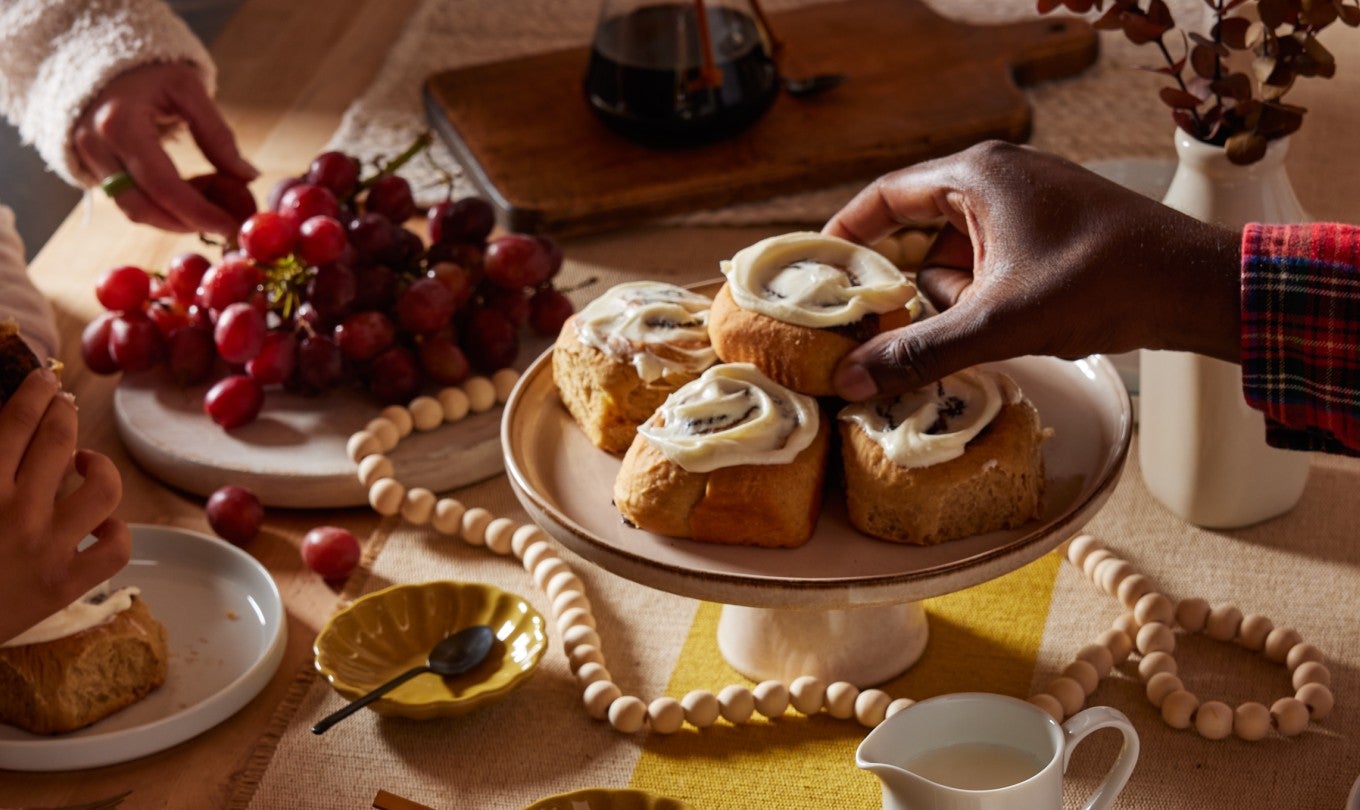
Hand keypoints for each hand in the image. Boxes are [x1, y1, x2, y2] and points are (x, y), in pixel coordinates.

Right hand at [0, 370, 129, 643]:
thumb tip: (4, 441)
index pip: (15, 423)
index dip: (34, 394)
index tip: (45, 380)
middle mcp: (17, 512)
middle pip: (58, 442)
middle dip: (63, 414)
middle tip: (63, 405)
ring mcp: (48, 549)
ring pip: (103, 488)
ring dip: (99, 465)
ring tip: (85, 462)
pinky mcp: (66, 585)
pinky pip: (116, 547)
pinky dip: (115, 530)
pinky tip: (100, 523)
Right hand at [72, 61, 257, 235]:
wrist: (103, 58)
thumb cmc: (151, 71)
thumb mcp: (188, 89)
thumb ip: (217, 135)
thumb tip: (247, 177)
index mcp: (120, 124)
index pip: (162, 186)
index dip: (198, 213)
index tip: (230, 227)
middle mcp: (96, 146)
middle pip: (143, 207)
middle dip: (187, 224)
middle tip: (224, 226)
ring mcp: (87, 158)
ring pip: (133, 210)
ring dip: (175, 219)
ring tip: (210, 206)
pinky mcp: (91, 166)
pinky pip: (128, 200)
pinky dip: (161, 206)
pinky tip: (189, 196)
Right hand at [823, 141, 1241, 400]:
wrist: (1195, 287)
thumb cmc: (1102, 283)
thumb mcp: (998, 323)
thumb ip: (920, 350)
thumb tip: (851, 379)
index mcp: (976, 175)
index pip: (885, 197)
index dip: (846, 236)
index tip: (818, 273)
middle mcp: (996, 178)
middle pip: (918, 234)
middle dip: (911, 287)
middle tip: (885, 330)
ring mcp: (1025, 204)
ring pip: (956, 259)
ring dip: (956, 301)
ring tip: (979, 334)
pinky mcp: (1047, 233)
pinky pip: (990, 266)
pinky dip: (985, 300)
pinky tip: (1005, 330)